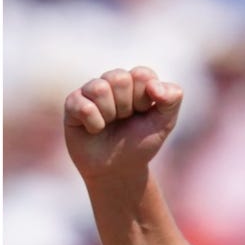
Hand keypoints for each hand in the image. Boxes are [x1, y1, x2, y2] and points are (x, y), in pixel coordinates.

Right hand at [63, 66, 182, 183]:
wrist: (118, 170)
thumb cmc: (140, 144)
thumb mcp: (165, 123)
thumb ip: (173, 98)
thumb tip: (154, 86)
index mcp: (134, 81)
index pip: (142, 74)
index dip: (145, 98)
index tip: (143, 113)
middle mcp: (111, 82)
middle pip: (119, 78)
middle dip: (126, 106)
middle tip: (124, 120)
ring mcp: (90, 92)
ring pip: (99, 88)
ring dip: (109, 114)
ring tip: (109, 125)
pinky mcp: (72, 105)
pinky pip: (82, 105)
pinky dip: (94, 122)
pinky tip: (94, 130)